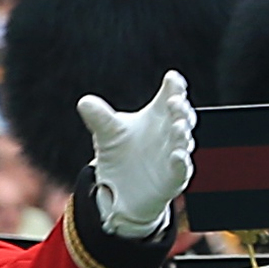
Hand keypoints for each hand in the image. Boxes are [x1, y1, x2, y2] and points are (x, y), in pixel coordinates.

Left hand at [78, 68, 195, 234]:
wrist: (118, 189)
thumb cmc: (120, 153)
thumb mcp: (108, 133)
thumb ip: (99, 117)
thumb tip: (84, 102)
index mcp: (158, 116)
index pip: (171, 96)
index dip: (174, 87)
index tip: (172, 79)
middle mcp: (170, 133)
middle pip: (181, 117)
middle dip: (180, 109)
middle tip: (174, 101)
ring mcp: (174, 154)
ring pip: (183, 142)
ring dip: (181, 133)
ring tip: (177, 125)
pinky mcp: (174, 177)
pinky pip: (181, 169)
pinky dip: (181, 162)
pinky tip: (177, 155)